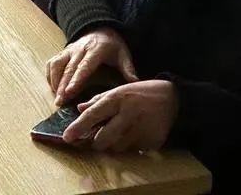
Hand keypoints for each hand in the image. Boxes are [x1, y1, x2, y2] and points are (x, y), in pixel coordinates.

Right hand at [47, 27, 137, 105]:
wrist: (100, 28)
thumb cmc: (112, 45)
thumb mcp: (123, 54)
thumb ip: (128, 69)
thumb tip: (135, 83)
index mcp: (95, 50)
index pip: (84, 66)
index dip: (76, 79)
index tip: (70, 92)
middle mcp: (79, 49)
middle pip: (69, 69)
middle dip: (63, 86)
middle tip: (59, 102)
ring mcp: (69, 50)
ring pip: (57, 65)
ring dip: (55, 82)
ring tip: (56, 99)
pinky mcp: (63, 52)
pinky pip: (52, 63)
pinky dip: (50, 75)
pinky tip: (53, 88)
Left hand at [63, 80, 177, 152]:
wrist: (173, 98)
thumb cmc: (141, 93)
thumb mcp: (119, 90)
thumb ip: (98, 99)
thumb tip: (79, 108)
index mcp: (117, 98)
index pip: (93, 115)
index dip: (78, 127)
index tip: (67, 137)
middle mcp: (128, 114)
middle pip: (104, 138)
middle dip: (96, 142)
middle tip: (96, 139)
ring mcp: (141, 129)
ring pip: (117, 147)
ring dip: (113, 145)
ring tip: (120, 132)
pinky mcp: (152, 141)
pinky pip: (133, 150)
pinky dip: (130, 146)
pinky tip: (135, 134)